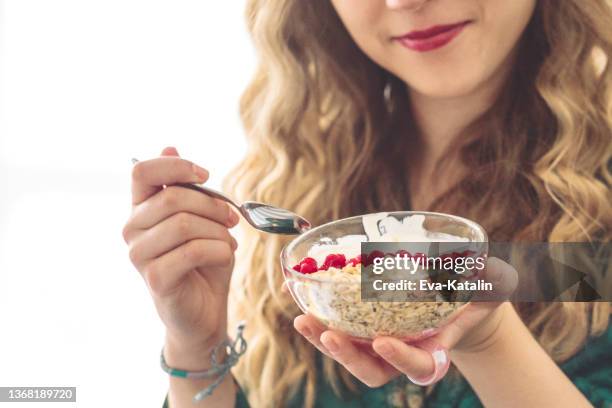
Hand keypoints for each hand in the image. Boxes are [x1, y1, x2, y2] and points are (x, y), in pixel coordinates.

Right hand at [122, 147, 239, 365]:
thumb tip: (169, 146)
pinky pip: (193, 251)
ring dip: (218, 231)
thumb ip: (186, 188)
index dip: (177, 166)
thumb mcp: (200, 219)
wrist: (204, 310)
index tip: (206, 175)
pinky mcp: (155, 278)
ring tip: (228, 241)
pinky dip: (220, 250)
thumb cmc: (203, 261)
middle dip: (212, 205)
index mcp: (141, 209)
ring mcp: (139, 256)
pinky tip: (226, 255)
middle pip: (172, 197)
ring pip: (184, 224)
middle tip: (231, 219)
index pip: (142, 171)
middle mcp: (132, 230)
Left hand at [293, 257, 517, 386]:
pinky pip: (338, 328)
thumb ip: (489, 282)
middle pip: (373, 370)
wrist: (457, 296)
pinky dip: (318, 315)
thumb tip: (495, 273)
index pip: (419, 366)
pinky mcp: (364, 324)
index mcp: (435, 348)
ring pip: (349, 353)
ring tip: (303, 321)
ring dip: (323, 339)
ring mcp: (381, 340)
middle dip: (348, 357)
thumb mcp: (487, 285)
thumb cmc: (475, 293)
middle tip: (328, 335)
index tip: (384, 341)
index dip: (402, 359)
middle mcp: (404, 351)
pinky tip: (298, 296)